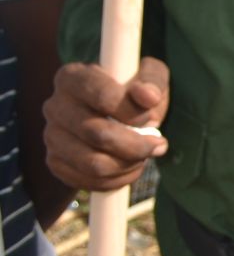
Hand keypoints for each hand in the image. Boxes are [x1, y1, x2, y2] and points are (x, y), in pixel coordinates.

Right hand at [43, 58, 169, 190]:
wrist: (115, 112)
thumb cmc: (134, 88)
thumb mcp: (149, 74)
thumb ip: (152, 81)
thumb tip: (148, 97)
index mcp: (73, 77)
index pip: (102, 97)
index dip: (132, 112)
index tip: (151, 116)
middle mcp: (55, 106)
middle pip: (97, 134)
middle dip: (136, 145)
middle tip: (159, 144)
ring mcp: (52, 136)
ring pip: (93, 164)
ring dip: (129, 164)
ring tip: (146, 155)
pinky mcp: (55, 162)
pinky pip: (87, 181)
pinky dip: (117, 179)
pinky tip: (131, 167)